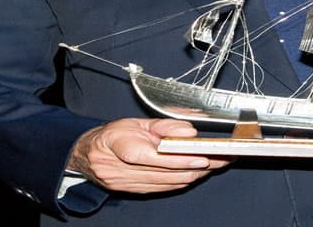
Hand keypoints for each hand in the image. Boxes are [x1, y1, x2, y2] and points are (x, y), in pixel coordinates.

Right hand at [67, 118, 232, 193]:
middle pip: (168, 173)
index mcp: (122, 147)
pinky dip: (183, 181)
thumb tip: (188, 132)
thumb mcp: (137, 122)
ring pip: (169, 183)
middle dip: (199, 166)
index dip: (181, 159)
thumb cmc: (114, 134)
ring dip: (195, 175)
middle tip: (222, 158)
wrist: (90, 154)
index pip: (157, 157)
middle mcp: (124, 171)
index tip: (203, 156)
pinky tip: (196, 173)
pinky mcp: (135, 191)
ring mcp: (129, 184)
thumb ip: (164, 127)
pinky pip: (164, 189)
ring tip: (216, 164)